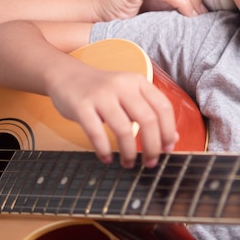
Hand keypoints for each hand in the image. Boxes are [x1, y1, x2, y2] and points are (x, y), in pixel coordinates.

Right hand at [47, 65, 177, 167]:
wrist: (67, 75)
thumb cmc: (103, 91)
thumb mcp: (130, 95)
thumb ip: (150, 112)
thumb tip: (173, 138)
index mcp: (138, 82)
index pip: (163, 107)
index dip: (168, 131)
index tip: (168, 149)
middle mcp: (123, 85)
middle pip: (148, 119)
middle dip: (152, 146)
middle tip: (150, 163)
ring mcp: (101, 95)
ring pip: (124, 129)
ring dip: (129, 152)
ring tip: (129, 164)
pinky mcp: (81, 106)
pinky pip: (96, 133)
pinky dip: (104, 150)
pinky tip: (107, 159)